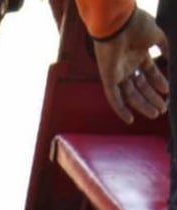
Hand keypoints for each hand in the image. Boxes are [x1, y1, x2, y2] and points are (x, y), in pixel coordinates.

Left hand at [93, 8, 169, 123]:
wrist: (118, 23)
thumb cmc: (137, 25)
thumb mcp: (156, 36)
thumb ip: (163, 48)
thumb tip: (169, 57)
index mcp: (137, 54)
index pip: (149, 73)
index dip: (158, 83)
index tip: (168, 92)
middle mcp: (126, 65)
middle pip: (140, 86)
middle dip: (151, 97)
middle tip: (162, 109)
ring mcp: (116, 72)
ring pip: (130, 94)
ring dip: (142, 105)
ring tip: (155, 113)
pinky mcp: (107, 78)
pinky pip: (113, 97)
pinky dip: (120, 109)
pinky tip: (129, 119)